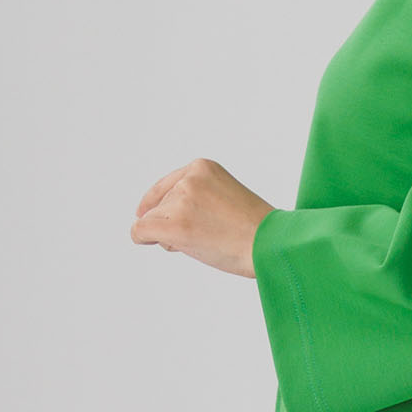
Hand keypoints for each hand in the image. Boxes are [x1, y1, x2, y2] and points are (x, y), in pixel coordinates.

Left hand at [130, 158, 274, 278]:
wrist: (270, 245)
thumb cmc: (254, 232)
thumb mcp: (224, 198)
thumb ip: (196, 198)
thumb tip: (156, 220)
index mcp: (202, 167)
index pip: (168, 185)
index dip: (157, 202)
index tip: (145, 212)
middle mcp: (189, 179)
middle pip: (159, 205)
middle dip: (170, 223)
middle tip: (204, 236)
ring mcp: (181, 201)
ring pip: (151, 220)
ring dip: (167, 236)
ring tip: (204, 242)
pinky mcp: (175, 224)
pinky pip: (140, 230)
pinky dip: (142, 238)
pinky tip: (158, 243)